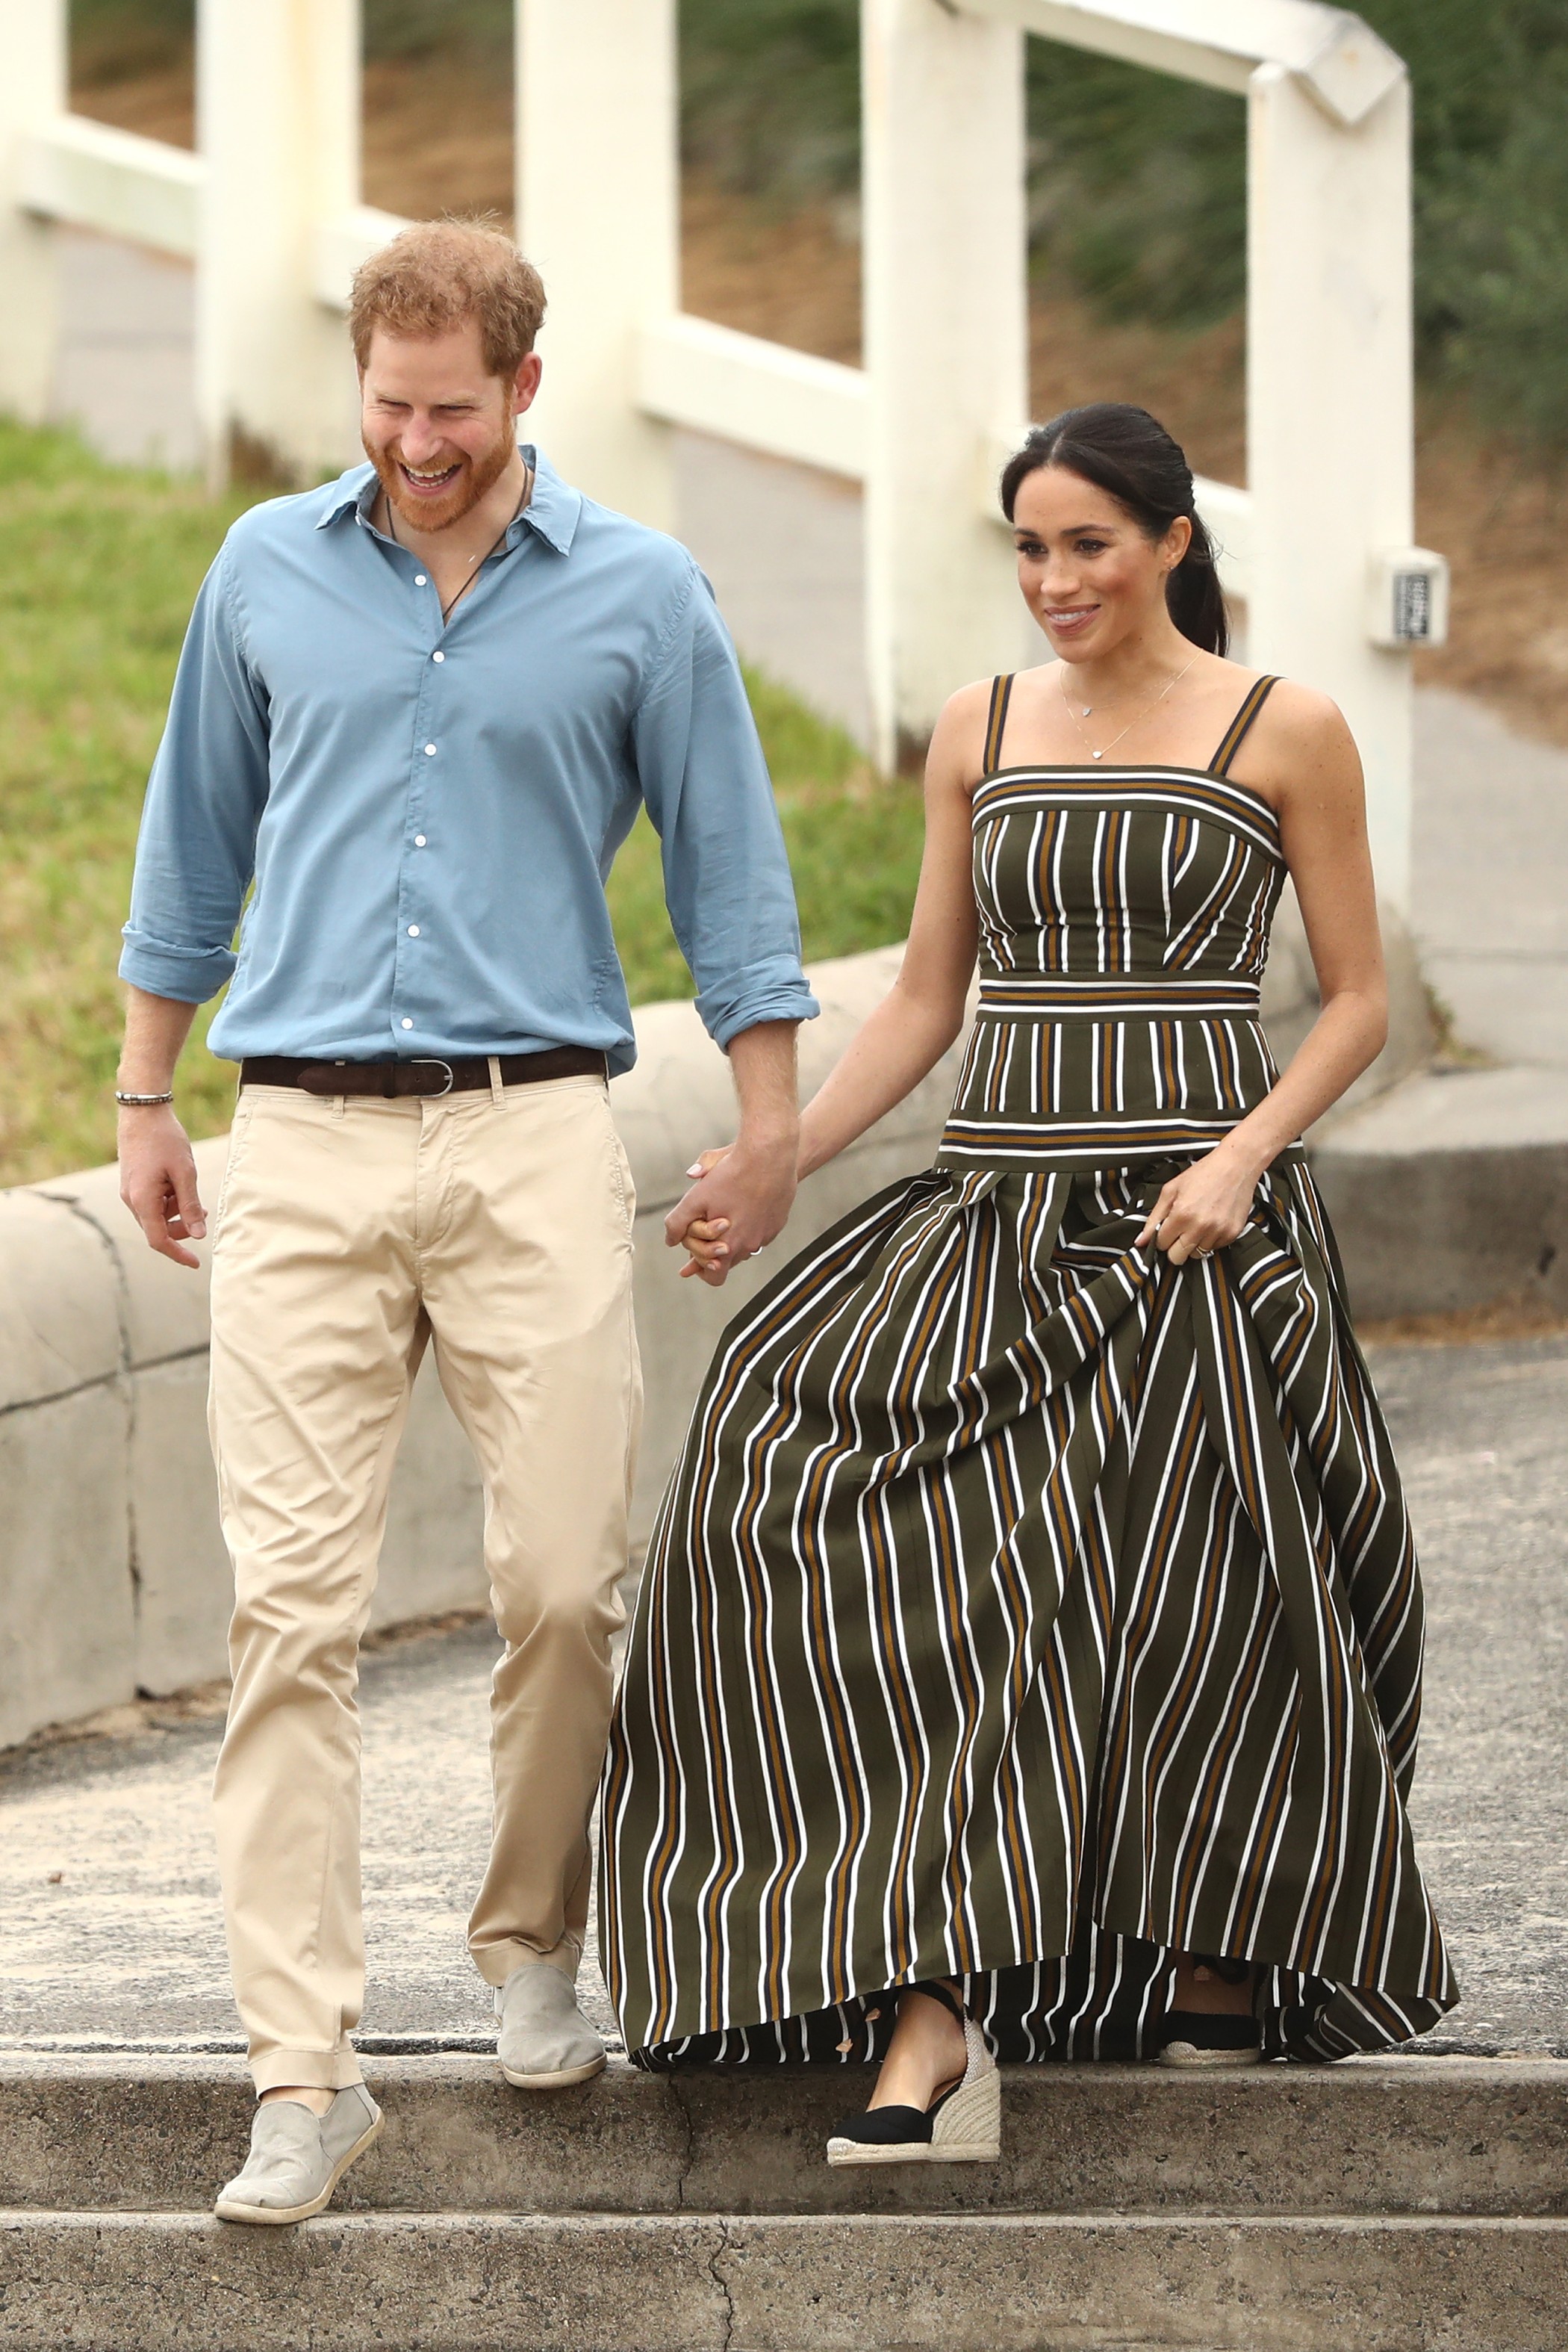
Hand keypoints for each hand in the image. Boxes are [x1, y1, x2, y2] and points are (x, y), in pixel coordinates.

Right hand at [118, 1105, 206, 1268]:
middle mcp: (131, 1200)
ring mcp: (130, 1192)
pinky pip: (152, 1203)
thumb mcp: (184, 1172)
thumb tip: (199, 1234)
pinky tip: (178, 1183)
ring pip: (156, 1216)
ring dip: (176, 1211)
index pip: (159, 1240)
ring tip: (191, 1191)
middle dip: (181, 1228)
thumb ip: (190, 1205)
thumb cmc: (165, 1140)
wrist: (142, 1112)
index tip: (196, 1263)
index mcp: (142, 1200)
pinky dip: (168, 1200)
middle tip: (202, 1213)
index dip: (178, 1254)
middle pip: (158, 1230)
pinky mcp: (133, 1184)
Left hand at [665, 1136, 796, 1286]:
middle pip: (729, 1260)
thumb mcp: (696, 1198)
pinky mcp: (778, 1222)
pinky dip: (750, 1225)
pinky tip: (743, 1207)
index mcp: (729, 1246)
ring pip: (745, 1245)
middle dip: (714, 1248)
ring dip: (733, 1237)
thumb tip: (670, 1240)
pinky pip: (760, 1232)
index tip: (693, 1259)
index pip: (715, 1276)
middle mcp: (751, 1245)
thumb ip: (678, 1222)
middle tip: (704, 1231)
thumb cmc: (732, 1175)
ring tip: (722, 1217)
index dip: (700, 1269)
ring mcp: (767, 1234)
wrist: (769, 1155)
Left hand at [1135, 1140, 1262, 1267]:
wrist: (1235, 1166)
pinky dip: (1210, 1239)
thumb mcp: (1171, 1190)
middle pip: (1177, 1257)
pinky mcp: (1232, 1234)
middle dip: (1174, 1247)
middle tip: (1179, 1231)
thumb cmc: (1203, 1174)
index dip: (1161, 1237)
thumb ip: (1154, 1218)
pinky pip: (1214, 1248)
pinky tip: (1211, 1222)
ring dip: (1193, 1243)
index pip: (1161, 1244)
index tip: (1166, 1229)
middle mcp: (1200, 1226)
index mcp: (1181, 1214)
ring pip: (1197, 1254)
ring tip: (1198, 1222)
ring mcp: (1218, 1232)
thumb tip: (1140, 1241)